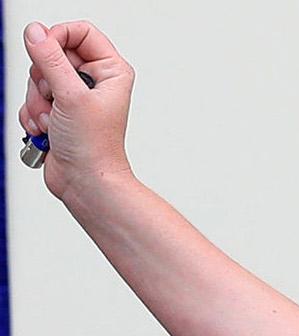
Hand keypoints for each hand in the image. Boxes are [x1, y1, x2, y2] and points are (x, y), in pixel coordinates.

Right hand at [19, 19, 134, 202]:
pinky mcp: (58, 111)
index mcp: (110, 71)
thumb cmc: (94, 147)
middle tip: (55, 99)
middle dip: (44, 79)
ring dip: (37, 101)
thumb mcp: (70, 95)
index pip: (80, 32)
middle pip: (52, 54)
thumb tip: (35, 32)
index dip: (58, 37)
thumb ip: (49, 58)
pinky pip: (31, 98)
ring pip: (37, 78)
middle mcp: (93, 81)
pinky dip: (33, 114)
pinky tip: (47, 131)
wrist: (86, 182)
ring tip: (54, 121)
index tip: (46, 51)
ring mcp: (74, 96)